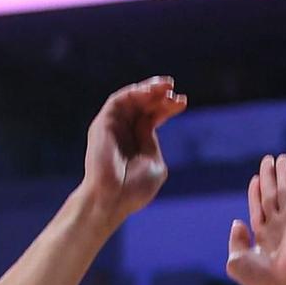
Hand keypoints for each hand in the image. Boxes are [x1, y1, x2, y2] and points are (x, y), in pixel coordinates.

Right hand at [81, 77, 185, 222]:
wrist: (112, 199)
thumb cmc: (134, 189)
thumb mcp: (153, 161)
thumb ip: (152, 140)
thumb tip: (150, 120)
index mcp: (138, 141)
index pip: (153, 116)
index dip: (167, 106)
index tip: (183, 101)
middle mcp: (124, 131)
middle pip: (143, 105)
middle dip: (159, 95)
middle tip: (173, 91)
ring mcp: (113, 127)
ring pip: (130, 99)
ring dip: (148, 89)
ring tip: (165, 86)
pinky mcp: (102, 124)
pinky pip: (117, 101)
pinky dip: (133, 92)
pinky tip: (149, 91)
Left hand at [227, 153, 285, 284]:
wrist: (283, 283)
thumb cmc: (260, 278)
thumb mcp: (236, 260)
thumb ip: (235, 241)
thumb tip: (237, 221)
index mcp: (262, 235)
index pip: (258, 207)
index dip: (256, 192)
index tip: (255, 178)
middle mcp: (277, 225)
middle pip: (271, 195)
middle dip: (270, 178)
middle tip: (268, 159)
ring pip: (284, 192)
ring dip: (283, 175)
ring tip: (282, 158)